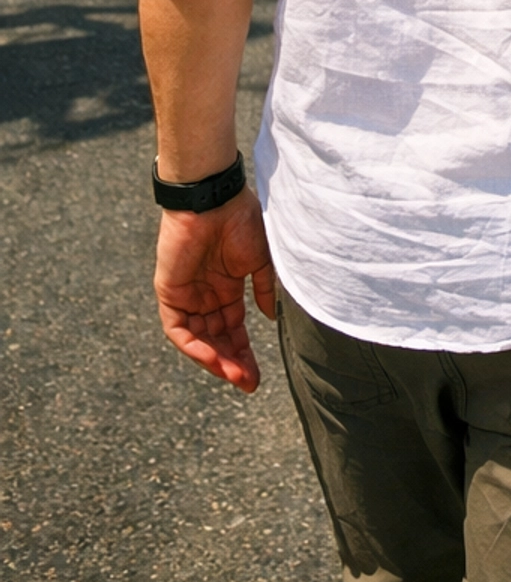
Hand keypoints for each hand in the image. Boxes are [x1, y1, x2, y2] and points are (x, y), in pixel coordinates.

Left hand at [153, 185, 274, 392]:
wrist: (214, 199)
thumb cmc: (240, 219)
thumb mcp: (260, 259)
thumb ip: (263, 289)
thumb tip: (269, 318)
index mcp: (227, 286)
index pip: (234, 328)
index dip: (244, 352)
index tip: (257, 377)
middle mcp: (206, 294)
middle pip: (217, 339)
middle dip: (232, 363)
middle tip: (248, 383)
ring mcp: (187, 295)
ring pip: (199, 339)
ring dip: (216, 360)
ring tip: (235, 375)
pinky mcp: (170, 292)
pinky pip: (179, 329)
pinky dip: (194, 346)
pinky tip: (213, 358)